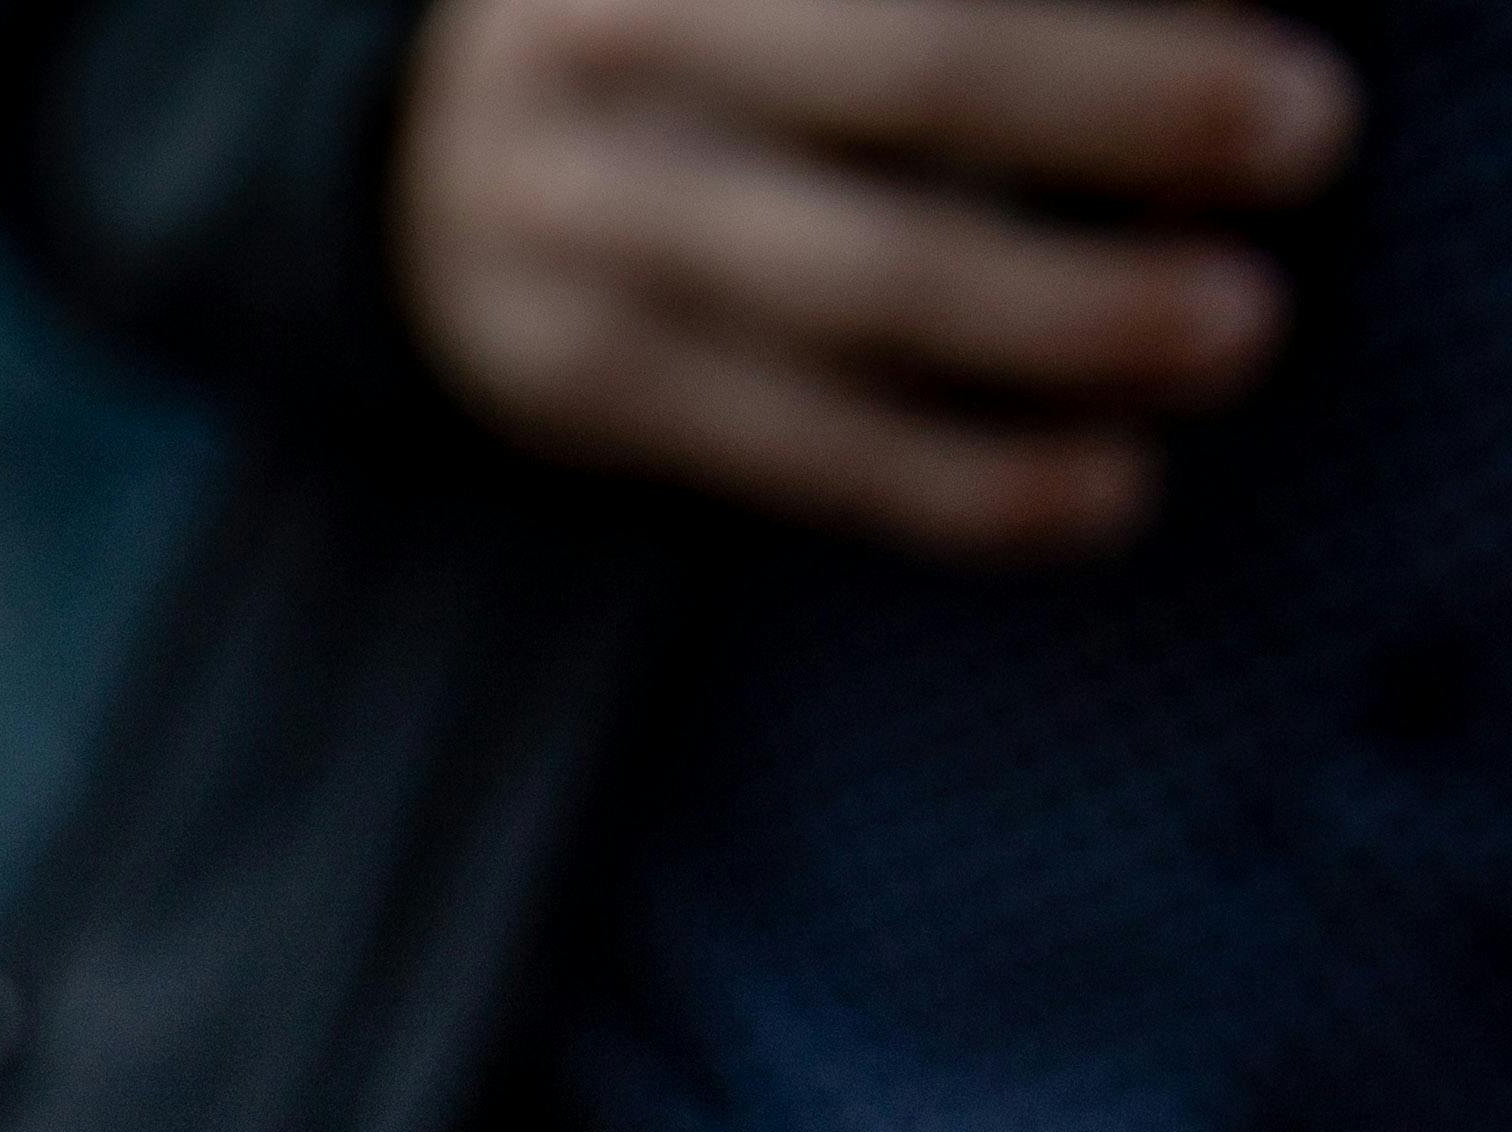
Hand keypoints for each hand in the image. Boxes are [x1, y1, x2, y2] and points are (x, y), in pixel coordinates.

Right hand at [394, 0, 1355, 555]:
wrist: (424, 161)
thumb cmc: (698, 30)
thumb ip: (932, 5)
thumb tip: (1208, 24)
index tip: (1256, 17)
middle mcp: (615, 42)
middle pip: (911, 69)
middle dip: (1124, 106)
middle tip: (1295, 138)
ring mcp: (577, 222)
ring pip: (855, 281)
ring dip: (1067, 313)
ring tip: (1227, 332)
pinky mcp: (576, 380)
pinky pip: (797, 444)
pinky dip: (964, 479)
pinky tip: (1101, 494)